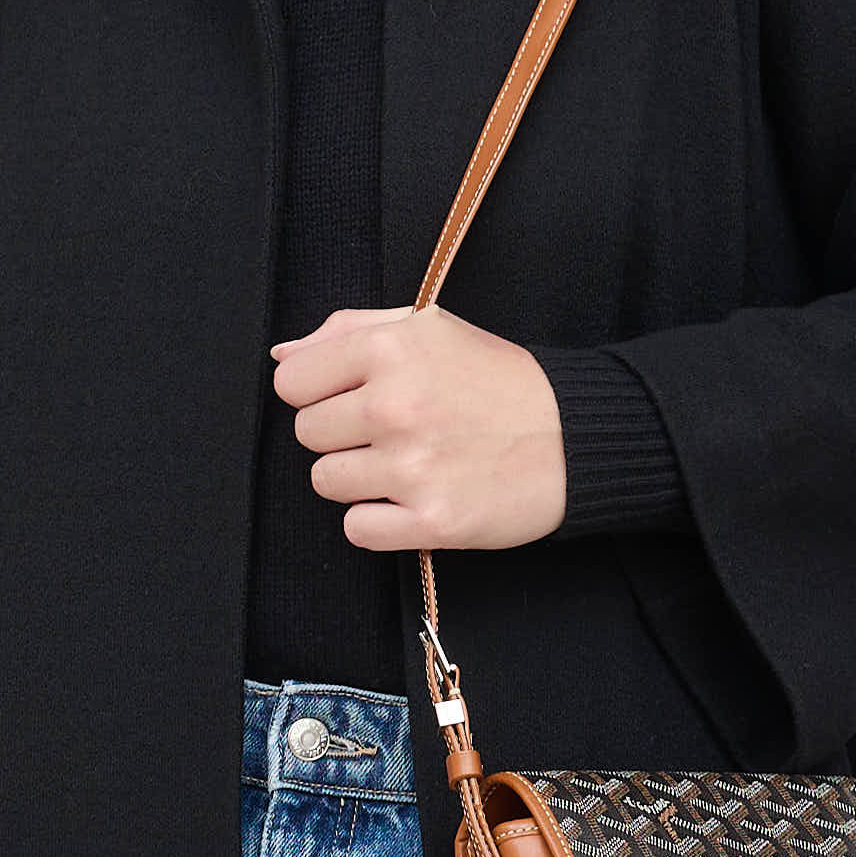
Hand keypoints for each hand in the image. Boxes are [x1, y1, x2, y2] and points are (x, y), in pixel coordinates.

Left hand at [271, 305, 567, 552]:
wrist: (573, 436)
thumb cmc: (497, 380)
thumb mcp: (429, 328)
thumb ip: (348, 331)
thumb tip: (282, 354)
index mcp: (390, 349)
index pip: (292, 381)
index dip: (318, 390)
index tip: (354, 396)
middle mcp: (396, 406)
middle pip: (307, 433)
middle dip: (342, 434)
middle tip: (394, 431)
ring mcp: (412, 468)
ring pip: (325, 481)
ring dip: (359, 478)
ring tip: (407, 463)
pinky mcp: (432, 521)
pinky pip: (357, 528)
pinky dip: (378, 521)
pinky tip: (413, 499)